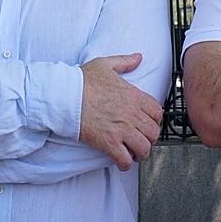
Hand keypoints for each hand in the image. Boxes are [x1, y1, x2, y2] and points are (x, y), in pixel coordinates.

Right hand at [79, 53, 162, 170]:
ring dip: (141, 153)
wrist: (64, 95)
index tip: (149, 123)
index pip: (157, 112)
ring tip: (134, 153)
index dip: (155, 120)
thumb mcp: (105, 64)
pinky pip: (125, 160)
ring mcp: (121, 129)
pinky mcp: (108, 142)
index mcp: (133, 95)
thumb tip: (138, 57)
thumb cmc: (81, 81)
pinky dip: (125, 164)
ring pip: (144, 148)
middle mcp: (131, 113)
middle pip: (153, 132)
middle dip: (150, 138)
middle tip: (142, 140)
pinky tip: (122, 161)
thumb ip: (124, 61)